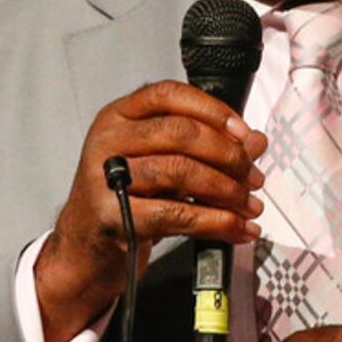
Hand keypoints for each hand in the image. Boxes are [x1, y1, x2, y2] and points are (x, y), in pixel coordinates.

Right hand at [35, 79, 266, 341]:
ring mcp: (106, 178)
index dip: (213, 110)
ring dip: (226, 191)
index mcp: (120, 116)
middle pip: (179, 133)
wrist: (85, 246)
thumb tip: (255, 142)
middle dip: (228, 155)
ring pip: (180, 172)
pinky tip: (237, 230)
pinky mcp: (114, 216)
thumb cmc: (127, 198)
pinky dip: (216, 223)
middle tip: (253, 177)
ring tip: (249, 206)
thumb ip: (206, 146)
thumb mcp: (162, 162)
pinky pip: (176, 214)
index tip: (245, 135)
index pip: (169, 95)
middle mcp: (109, 140)